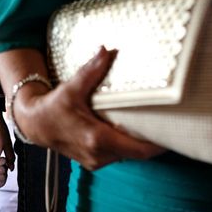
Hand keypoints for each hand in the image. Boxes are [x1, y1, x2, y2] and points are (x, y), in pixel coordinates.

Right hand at [10, 47, 164, 169]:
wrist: (35, 125)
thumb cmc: (52, 108)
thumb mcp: (71, 88)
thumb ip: (91, 71)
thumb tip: (107, 50)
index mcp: (96, 138)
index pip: (137, 149)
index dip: (158, 145)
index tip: (175, 134)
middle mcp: (98, 154)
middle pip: (137, 154)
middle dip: (153, 143)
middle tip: (171, 126)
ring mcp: (96, 161)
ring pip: (128, 155)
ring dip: (140, 145)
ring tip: (154, 127)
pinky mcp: (94, 161)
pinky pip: (118, 155)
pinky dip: (127, 146)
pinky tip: (133, 132)